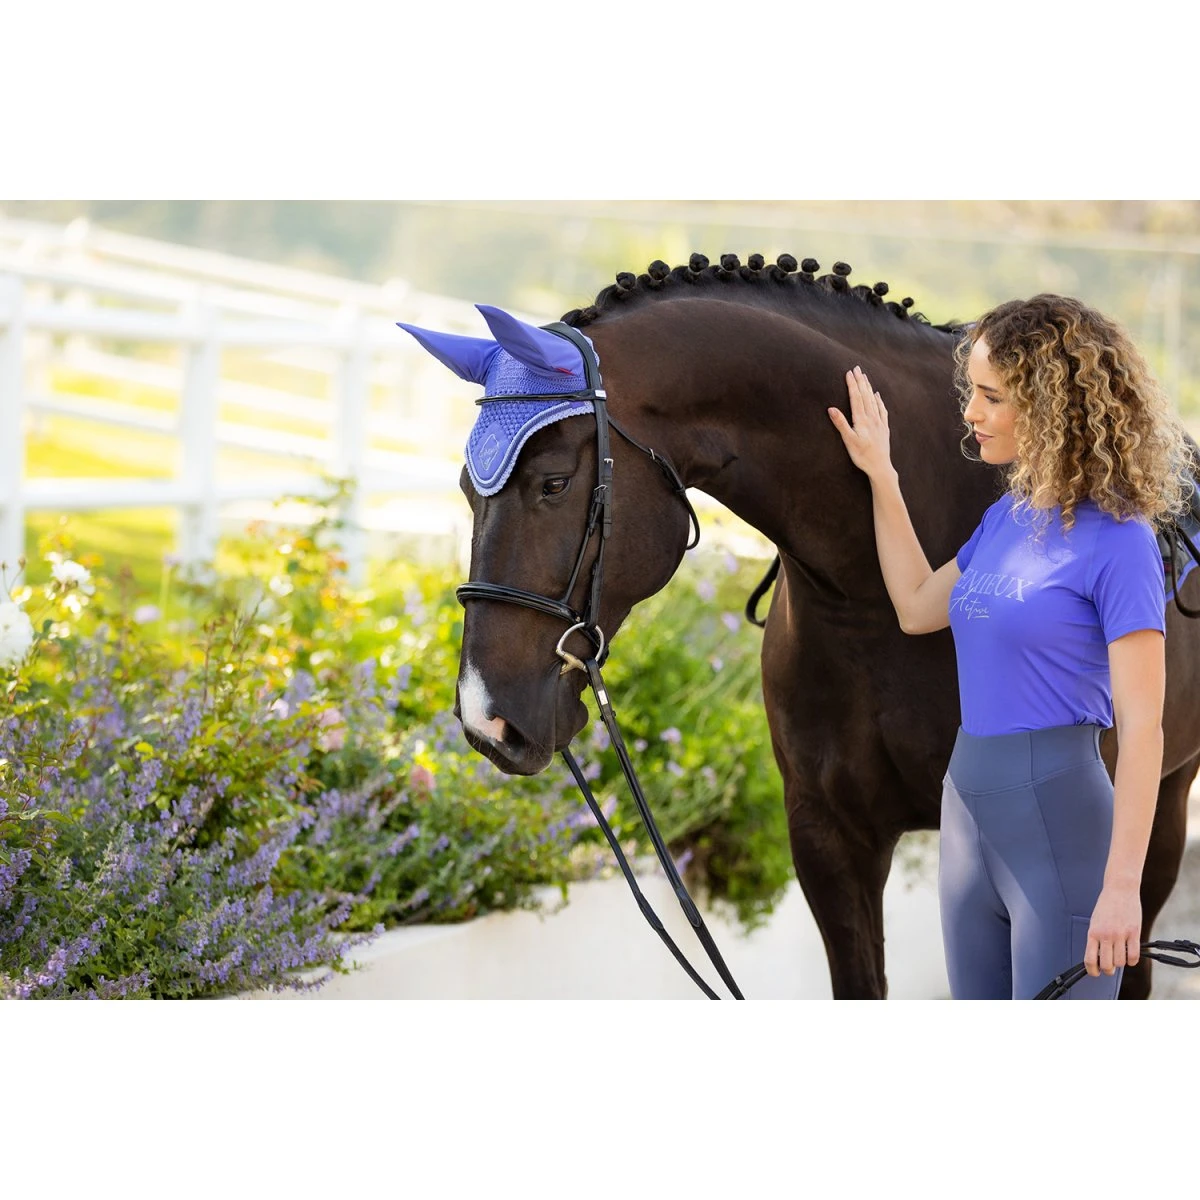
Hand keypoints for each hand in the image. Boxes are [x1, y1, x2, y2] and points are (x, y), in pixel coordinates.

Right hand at [828, 365, 893, 479]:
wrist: (880, 467)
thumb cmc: (862, 456)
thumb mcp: (848, 441)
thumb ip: (841, 423)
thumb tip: (830, 408)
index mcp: (862, 420)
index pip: (856, 398)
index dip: (852, 384)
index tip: (849, 372)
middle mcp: (872, 418)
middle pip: (865, 395)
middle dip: (860, 381)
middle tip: (857, 368)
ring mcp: (879, 422)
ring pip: (874, 400)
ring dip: (868, 387)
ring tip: (865, 377)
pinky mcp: (884, 428)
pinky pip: (882, 409)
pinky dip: (879, 400)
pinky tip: (877, 395)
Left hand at [1085, 885, 1141, 976]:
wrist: (1120, 889)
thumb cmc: (1106, 905)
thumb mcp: (1095, 921)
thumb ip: (1096, 938)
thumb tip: (1097, 957)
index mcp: (1093, 932)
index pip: (1089, 959)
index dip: (1092, 971)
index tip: (1095, 973)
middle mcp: (1106, 935)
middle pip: (1107, 965)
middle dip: (1108, 970)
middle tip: (1110, 967)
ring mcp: (1120, 934)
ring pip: (1120, 962)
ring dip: (1120, 963)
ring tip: (1120, 956)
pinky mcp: (1134, 933)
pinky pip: (1134, 956)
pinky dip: (1132, 960)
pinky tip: (1130, 955)